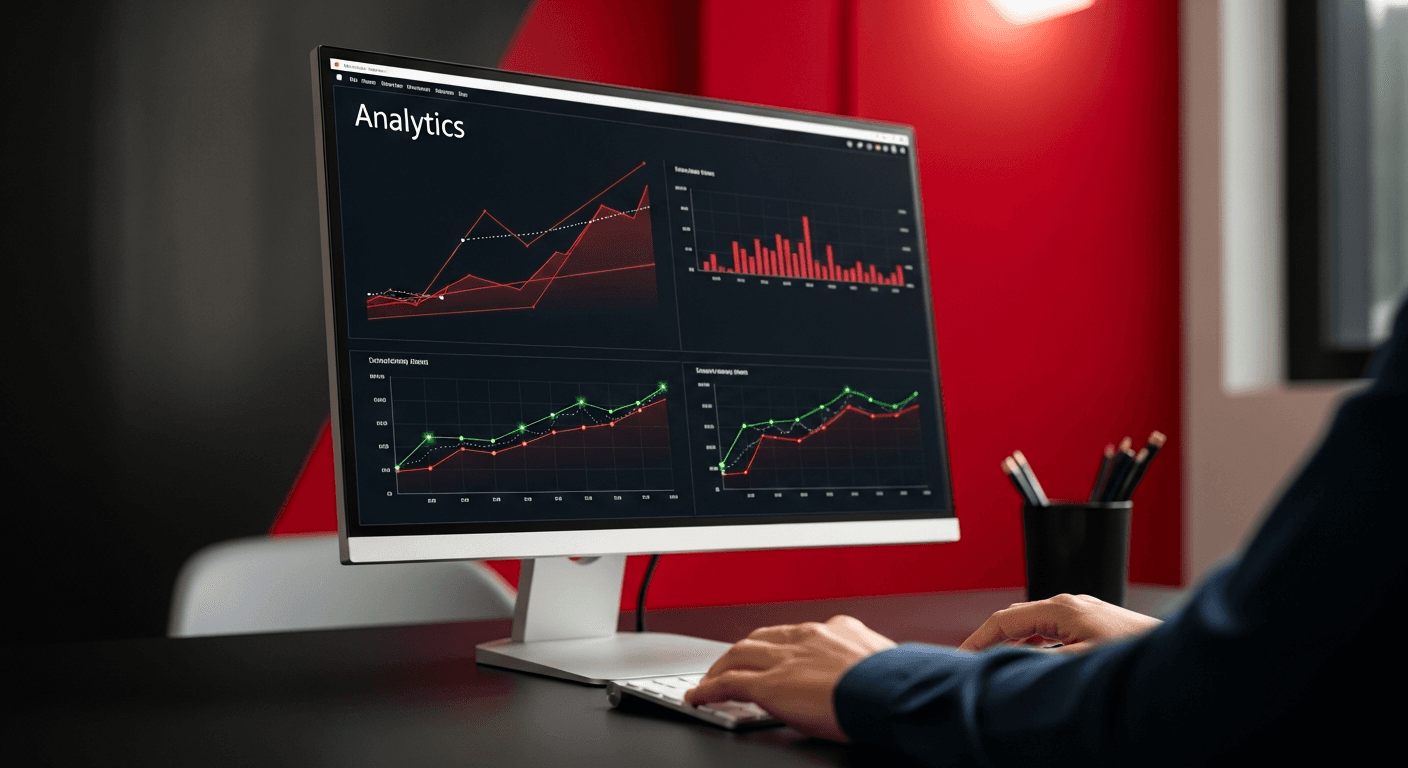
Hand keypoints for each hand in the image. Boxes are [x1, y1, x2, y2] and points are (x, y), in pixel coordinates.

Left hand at [684, 615, 895, 740]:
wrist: (893, 693)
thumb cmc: (899, 686)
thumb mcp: (888, 667)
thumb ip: (871, 668)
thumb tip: (879, 682)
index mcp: (839, 630)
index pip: (799, 633)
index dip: (780, 644)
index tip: (775, 653)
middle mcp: (807, 637)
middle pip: (762, 638)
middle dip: (744, 650)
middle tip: (732, 664)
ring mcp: (785, 659)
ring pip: (738, 655)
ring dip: (721, 667)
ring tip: (710, 680)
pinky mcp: (769, 685)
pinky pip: (728, 684)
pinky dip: (708, 690)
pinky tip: (699, 698)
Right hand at [959, 593, 1160, 652]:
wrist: (1171, 655)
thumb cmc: (1134, 652)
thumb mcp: (1078, 661)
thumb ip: (1039, 660)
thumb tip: (1008, 666)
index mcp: (1058, 609)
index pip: (1003, 620)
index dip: (977, 639)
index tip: (960, 656)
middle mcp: (1067, 605)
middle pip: (1014, 619)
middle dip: (989, 638)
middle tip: (971, 660)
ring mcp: (1080, 612)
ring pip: (1031, 624)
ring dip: (1010, 642)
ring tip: (994, 661)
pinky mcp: (1090, 623)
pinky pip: (1048, 630)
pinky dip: (1030, 643)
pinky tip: (1030, 658)